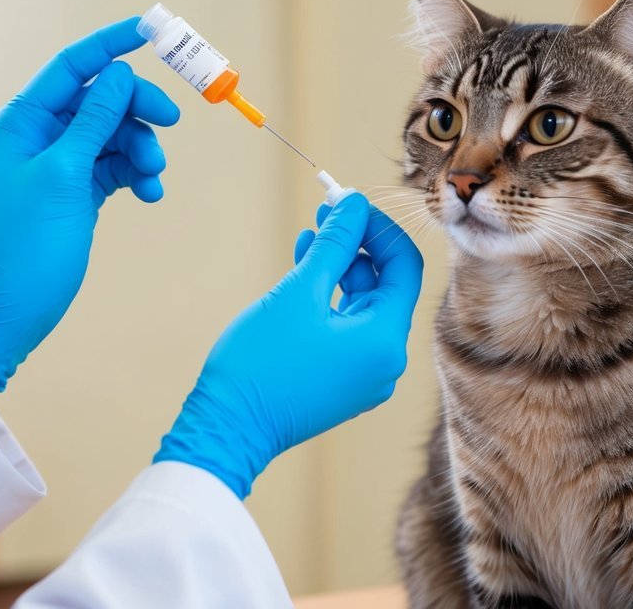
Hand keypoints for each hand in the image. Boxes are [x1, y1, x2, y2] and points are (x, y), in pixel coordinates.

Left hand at [0, 18, 180, 391]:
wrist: (16, 305)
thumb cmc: (28, 243)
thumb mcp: (65, 173)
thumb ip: (94, 119)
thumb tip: (119, 74)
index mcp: (21, 121)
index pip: (71, 66)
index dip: (110, 45)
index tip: (150, 30)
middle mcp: (39, 134)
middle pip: (102, 98)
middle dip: (138, 110)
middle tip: (170, 123)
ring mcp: (61, 161)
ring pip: (116, 132)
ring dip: (142, 148)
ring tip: (152, 175)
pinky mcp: (80, 187)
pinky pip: (118, 163)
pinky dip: (137, 173)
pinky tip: (149, 193)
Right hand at [155, 193, 423, 497]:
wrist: (227, 430)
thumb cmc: (260, 363)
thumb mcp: (298, 292)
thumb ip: (334, 244)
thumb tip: (352, 202)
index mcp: (385, 340)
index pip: (404, 266)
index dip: (377, 228)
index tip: (345, 204)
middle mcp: (386, 360)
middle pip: (386, 285)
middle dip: (357, 245)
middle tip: (324, 213)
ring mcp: (366, 374)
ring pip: (365, 305)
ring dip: (340, 268)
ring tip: (309, 238)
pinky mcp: (344, 381)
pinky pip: (348, 327)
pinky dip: (330, 298)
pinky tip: (304, 271)